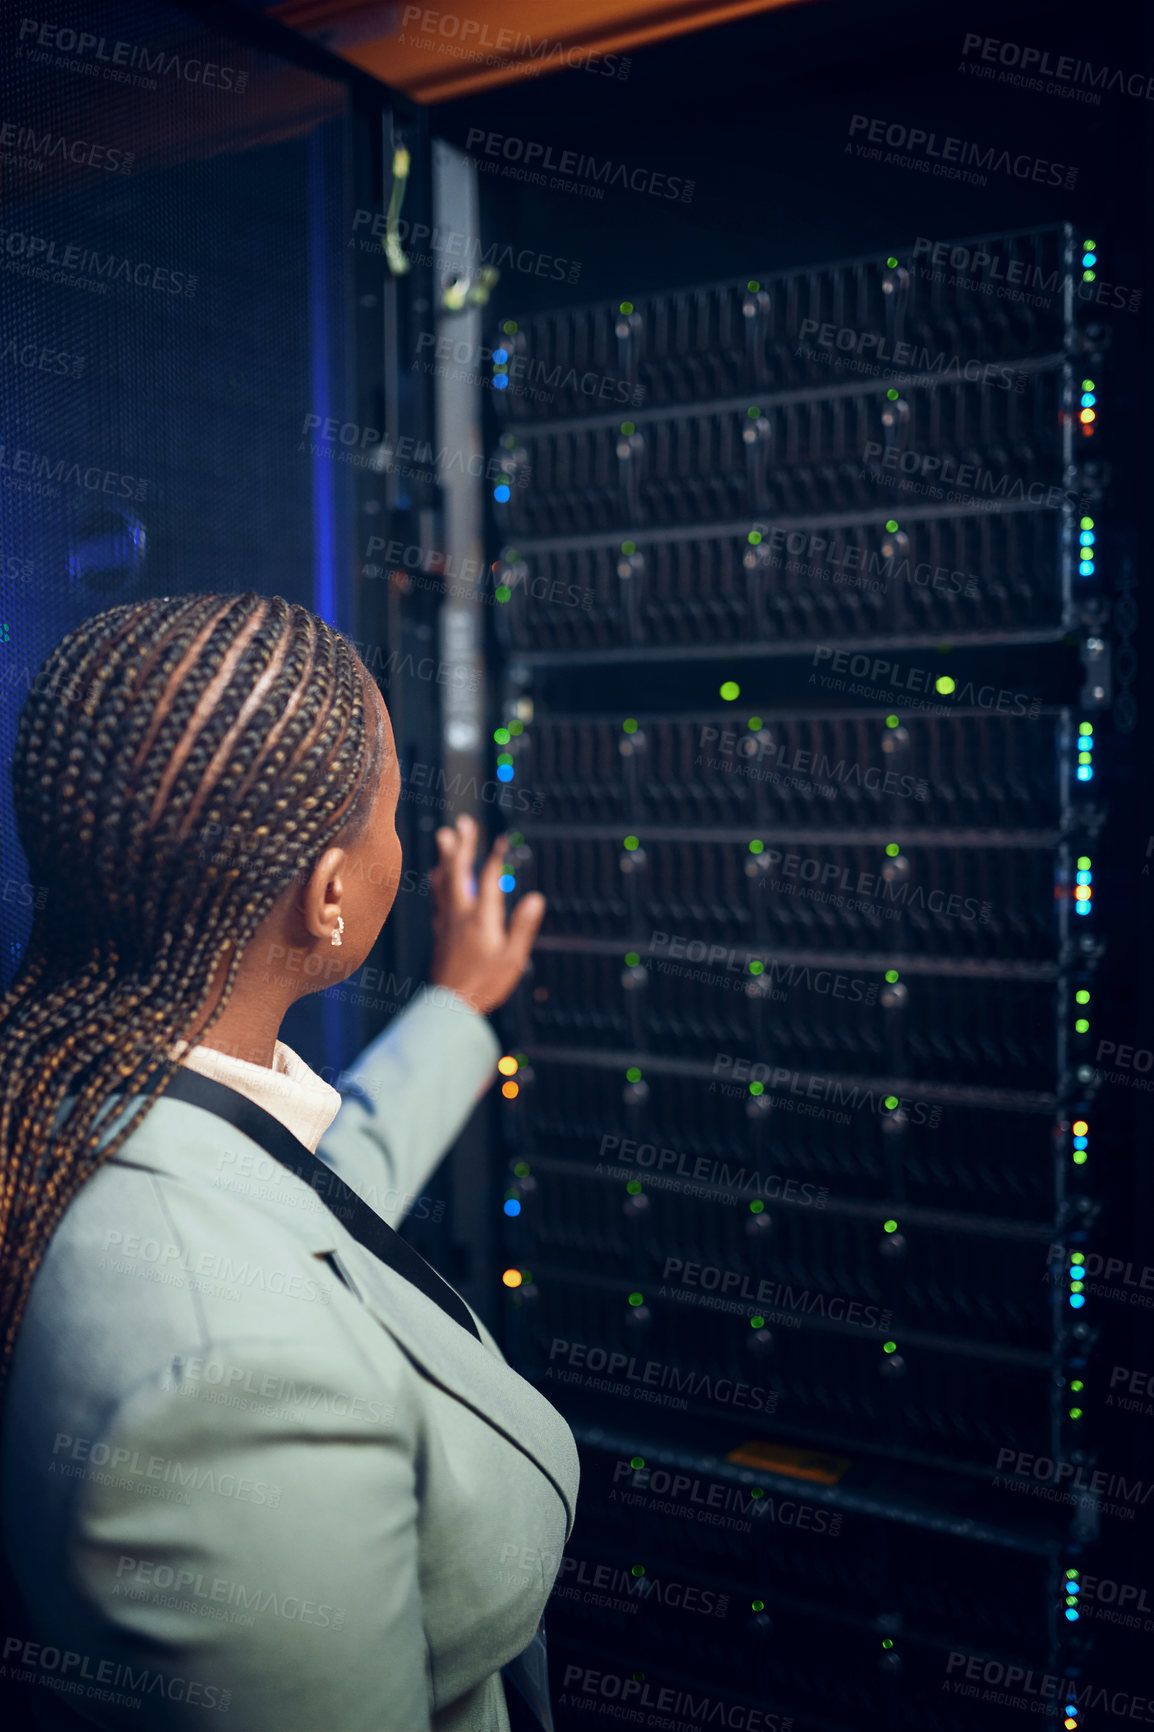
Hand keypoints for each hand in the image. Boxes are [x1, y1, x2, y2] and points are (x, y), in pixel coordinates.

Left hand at [428, 815, 545, 1017]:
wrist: (451, 1006)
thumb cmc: (483, 985)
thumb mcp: (512, 958)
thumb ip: (522, 927)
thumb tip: (534, 899)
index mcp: (480, 918)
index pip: (488, 879)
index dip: (495, 857)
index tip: (501, 839)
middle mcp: (460, 915)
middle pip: (459, 872)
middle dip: (462, 846)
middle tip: (463, 824)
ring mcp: (448, 922)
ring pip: (444, 882)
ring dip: (445, 857)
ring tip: (444, 837)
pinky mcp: (440, 932)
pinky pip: (437, 898)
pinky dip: (438, 881)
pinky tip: (436, 875)